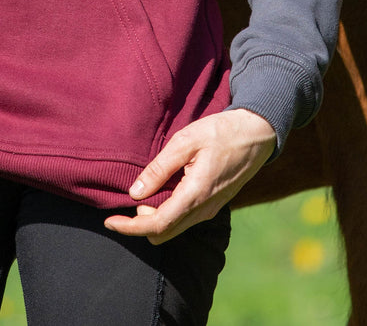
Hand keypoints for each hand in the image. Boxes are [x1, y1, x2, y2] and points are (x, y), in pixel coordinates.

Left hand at [103, 108, 276, 244]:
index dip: (130, 227)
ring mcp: (211, 210)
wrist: (257, 134)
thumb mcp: (186, 141)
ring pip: (174, 228)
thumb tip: (135, 194)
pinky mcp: (214, 206)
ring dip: (155, 217)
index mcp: (195, 194)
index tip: (109, 221)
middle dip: (140, 223)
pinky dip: (168, 212)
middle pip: (163, 234)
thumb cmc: (221, 132)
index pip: (157, 225)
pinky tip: (164, 190)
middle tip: (131, 196)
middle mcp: (204, 210)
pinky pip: (185, 219)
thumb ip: (159, 168)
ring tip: (149, 188)